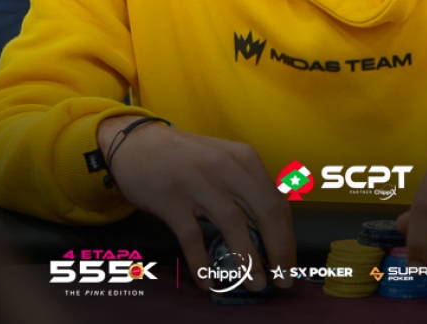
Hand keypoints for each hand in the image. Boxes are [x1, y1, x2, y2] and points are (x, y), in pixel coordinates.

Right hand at [96, 116, 295, 292]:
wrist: (138, 142)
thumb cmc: (186, 157)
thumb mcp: (224, 160)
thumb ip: (246, 188)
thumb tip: (268, 232)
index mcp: (244, 159)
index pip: (277, 202)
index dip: (287, 237)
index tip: (288, 263)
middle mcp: (226, 168)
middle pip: (265, 211)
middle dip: (278, 250)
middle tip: (281, 280)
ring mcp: (198, 183)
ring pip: (233, 224)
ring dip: (248, 259)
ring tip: (255, 283)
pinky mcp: (171, 199)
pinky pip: (192, 236)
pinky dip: (202, 262)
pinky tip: (207, 281)